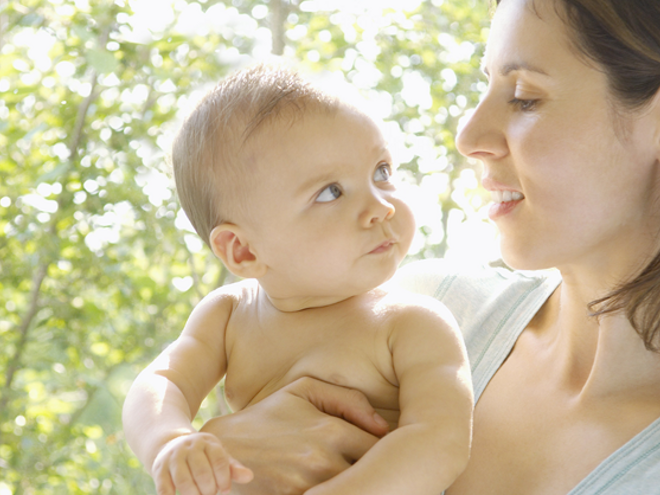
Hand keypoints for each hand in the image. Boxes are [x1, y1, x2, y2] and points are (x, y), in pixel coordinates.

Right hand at [152, 432, 252, 494]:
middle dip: (209, 490)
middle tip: (211, 494)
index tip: (225, 490)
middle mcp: (189, 446)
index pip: (219, 461)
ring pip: (184, 482)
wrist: (170, 444)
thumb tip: (249, 476)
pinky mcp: (159, 469)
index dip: (224, 480)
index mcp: (207, 442)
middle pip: (202, 473)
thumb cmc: (202, 455)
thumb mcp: (218, 455)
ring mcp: (173, 457)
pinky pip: (165, 488)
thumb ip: (232, 467)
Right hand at [201, 377, 388, 494]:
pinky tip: (335, 483)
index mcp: (329, 429)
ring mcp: (307, 486)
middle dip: (376, 469)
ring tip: (358, 474)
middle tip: (378, 466)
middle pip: (371, 472)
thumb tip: (382, 426)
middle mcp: (322, 460)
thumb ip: (347, 399)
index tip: (387, 451)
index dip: (386, 451)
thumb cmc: (267, 417)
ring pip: (353, 488)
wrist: (222, 450)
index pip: (380, 447)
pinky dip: (337, 490)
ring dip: (358, 482)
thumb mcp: (303, 391)